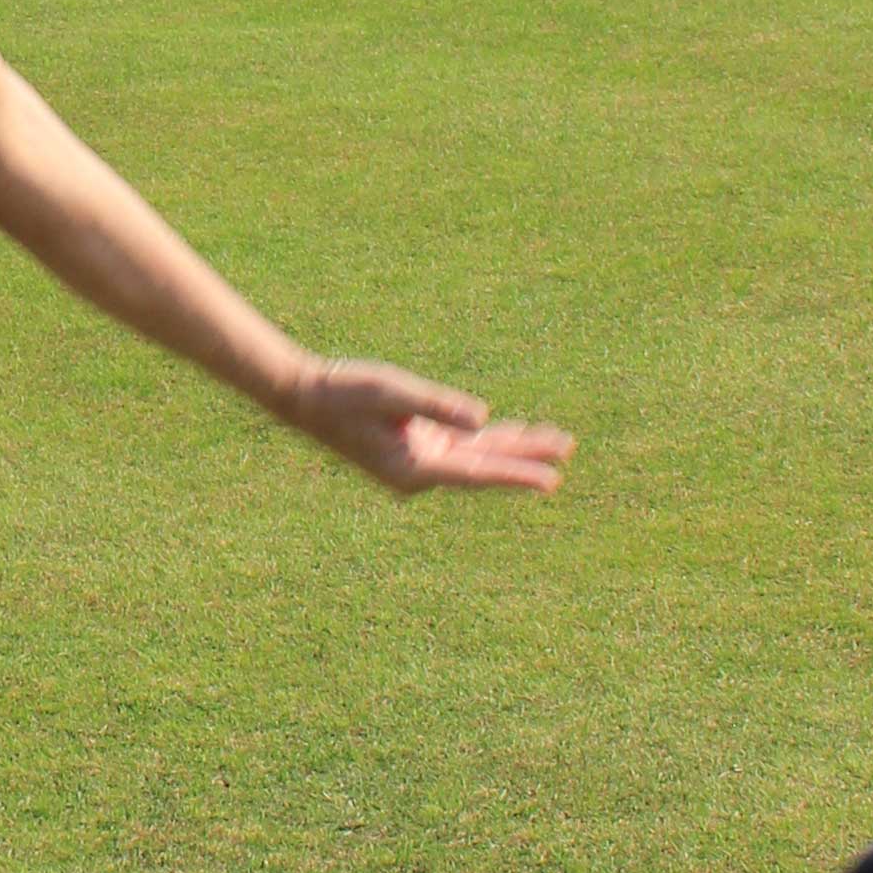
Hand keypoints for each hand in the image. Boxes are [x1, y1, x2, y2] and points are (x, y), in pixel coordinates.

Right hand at [284, 359, 573, 496]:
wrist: (305, 397)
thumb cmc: (345, 391)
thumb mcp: (391, 392)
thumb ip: (436, 405)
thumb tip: (482, 417)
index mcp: (414, 468)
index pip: (477, 473)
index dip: (517, 474)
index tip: (552, 480)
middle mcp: (421, 473)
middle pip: (484, 466)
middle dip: (525, 458)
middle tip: (567, 450)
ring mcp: (420, 461)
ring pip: (477, 456)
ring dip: (512, 448)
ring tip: (555, 442)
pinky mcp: (417, 448)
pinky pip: (464, 448)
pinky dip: (489, 440)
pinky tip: (513, 434)